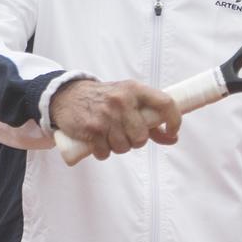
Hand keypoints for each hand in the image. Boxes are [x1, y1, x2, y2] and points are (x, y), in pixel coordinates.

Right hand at [50, 79, 181, 159]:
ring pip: (124, 147)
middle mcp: (122, 100)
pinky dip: (102, 152)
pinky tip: (97, 140)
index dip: (174, 120)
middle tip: (124, 133)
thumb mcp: (127, 100)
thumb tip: (173, 138)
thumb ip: (150, 119)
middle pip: (142, 137)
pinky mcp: (92, 128)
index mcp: (134, 89)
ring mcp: (106, 115)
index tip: (172, 130)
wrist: (67, 95)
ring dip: (117, 147)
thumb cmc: (104, 99)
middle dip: (134, 141)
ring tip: (109, 135)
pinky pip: (105, 152)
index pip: (165, 103)